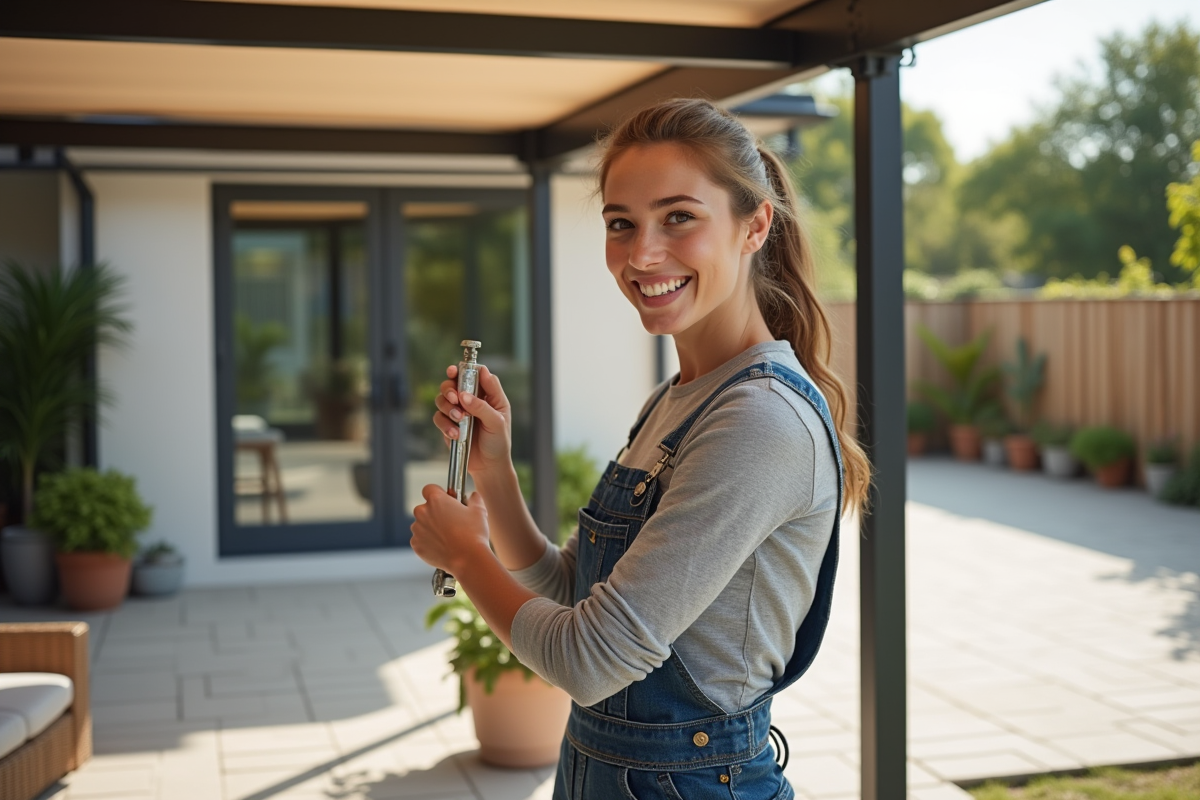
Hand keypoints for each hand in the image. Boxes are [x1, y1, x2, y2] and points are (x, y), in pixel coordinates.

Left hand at [410, 485, 489, 574]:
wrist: (467, 559)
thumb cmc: (473, 534)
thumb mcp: (479, 511)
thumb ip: (474, 499)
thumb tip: (473, 496)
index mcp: (436, 500)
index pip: (429, 489)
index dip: (438, 493)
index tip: (445, 500)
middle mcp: (423, 512)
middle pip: (424, 508)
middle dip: (434, 513)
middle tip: (449, 521)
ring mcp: (417, 529)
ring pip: (421, 525)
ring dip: (430, 528)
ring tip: (447, 537)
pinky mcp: (416, 545)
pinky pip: (420, 540)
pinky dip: (428, 542)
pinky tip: (442, 546)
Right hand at [432, 364, 512, 479]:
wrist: (489, 466)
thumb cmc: (498, 442)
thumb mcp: (497, 422)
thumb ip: (482, 406)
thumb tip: (464, 394)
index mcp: (488, 394)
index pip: (475, 374)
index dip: (465, 369)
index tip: (455, 371)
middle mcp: (471, 399)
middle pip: (453, 383)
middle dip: (450, 388)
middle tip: (454, 398)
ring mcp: (459, 411)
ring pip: (442, 398)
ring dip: (447, 407)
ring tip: (459, 419)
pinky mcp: (449, 424)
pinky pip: (439, 417)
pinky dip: (445, 424)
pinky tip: (456, 434)